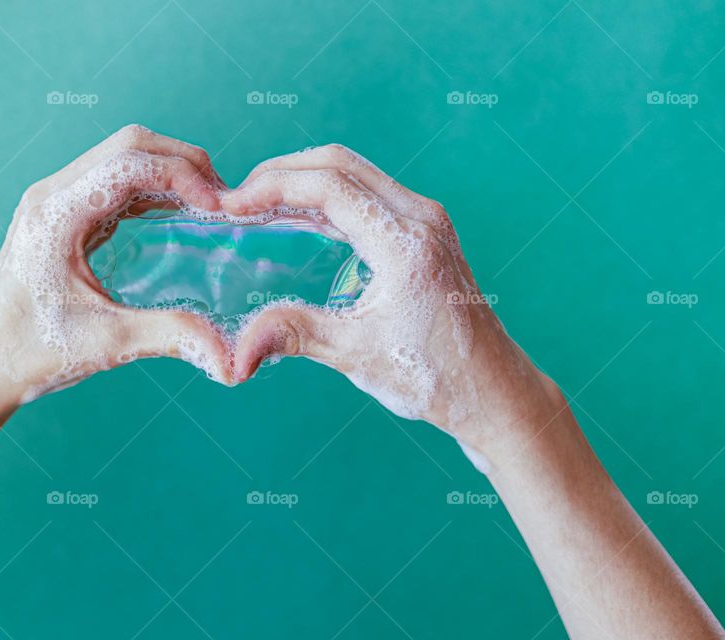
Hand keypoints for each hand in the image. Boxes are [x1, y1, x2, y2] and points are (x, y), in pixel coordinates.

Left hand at [0, 125, 233, 410]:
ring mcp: (56, 202)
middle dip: (183, 163)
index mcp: (56, 214)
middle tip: (225, 198)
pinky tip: (180, 212)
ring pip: (123, 158)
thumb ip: (171, 336)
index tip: (220, 207)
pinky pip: (115, 183)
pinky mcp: (65, 217)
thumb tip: (230, 354)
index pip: (130, 163)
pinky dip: (153, 189)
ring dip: (169, 171)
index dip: (182, 175)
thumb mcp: (107, 343)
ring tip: (210, 203)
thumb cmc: (30, 353)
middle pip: (129, 146)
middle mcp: (52, 195)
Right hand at [221, 145, 561, 461]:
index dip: (271, 187)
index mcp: (405, 244)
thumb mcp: (359, 355)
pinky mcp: (426, 232)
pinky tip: (298, 219)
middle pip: (340, 164)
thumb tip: (238, 350)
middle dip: (282, 173)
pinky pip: (369, 194)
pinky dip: (327, 196)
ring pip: (355, 173)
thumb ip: (296, 335)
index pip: (328, 186)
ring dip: (304, 179)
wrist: (493, 391)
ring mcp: (427, 221)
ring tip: (259, 204)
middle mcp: (421, 219)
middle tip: (238, 198)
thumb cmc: (436, 377)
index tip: (231, 203)